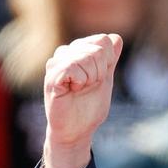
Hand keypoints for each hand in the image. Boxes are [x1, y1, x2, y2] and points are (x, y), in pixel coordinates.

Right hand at [42, 33, 122, 167]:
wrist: (76, 130)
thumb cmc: (88, 107)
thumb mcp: (105, 80)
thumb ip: (110, 59)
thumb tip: (116, 37)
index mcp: (79, 51)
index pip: (104, 40)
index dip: (108, 61)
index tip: (99, 77)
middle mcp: (65, 53)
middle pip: (98, 49)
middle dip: (100, 72)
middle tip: (88, 86)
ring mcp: (56, 63)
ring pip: (87, 57)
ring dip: (90, 78)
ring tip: (79, 89)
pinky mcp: (51, 75)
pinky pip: (73, 67)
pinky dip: (80, 81)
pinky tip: (73, 90)